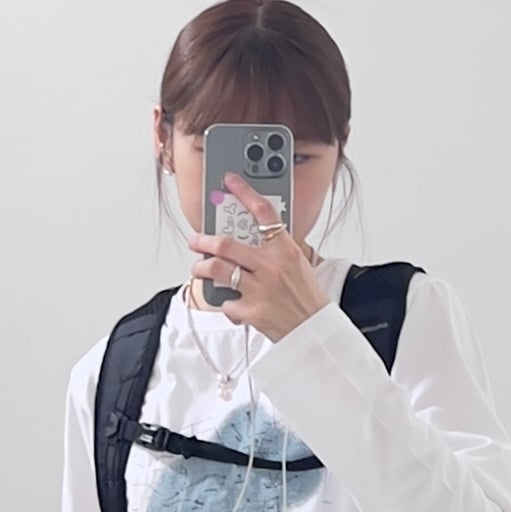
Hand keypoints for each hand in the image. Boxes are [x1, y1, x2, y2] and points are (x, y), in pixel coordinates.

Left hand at [188, 177, 329, 339]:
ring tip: (199, 268)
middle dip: (204, 241)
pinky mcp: (250, 311)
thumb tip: (249, 239)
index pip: (264, 213)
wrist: (314, 329)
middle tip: (196, 240)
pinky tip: (231, 303)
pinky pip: (226, 302)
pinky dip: (226, 303)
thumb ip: (275, 250)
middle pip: (226, 244)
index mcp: (285, 250)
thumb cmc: (307, 296)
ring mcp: (259, 289)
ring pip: (217, 270)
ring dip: (202, 269)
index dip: (245, 193)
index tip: (231, 182)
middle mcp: (271, 266)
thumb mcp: (298, 264)